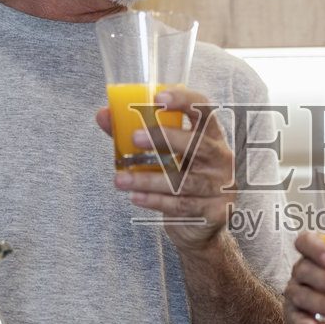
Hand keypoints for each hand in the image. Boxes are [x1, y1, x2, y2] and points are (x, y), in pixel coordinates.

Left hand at [100, 87, 234, 250]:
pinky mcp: (214, 211)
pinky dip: (155, 201)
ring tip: (121, 179)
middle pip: (198, 144)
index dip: (183, 100)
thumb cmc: (182, 179)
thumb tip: (104, 114)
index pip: (203, 110)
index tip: (157, 97)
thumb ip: (136, 134)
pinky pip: (181, 205)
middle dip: (166, 138)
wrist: (201, 225)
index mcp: (211, 135)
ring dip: (148, 179)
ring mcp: (220, 185)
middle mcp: (220, 157)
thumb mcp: (164, 154)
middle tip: (135, 138)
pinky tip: (136, 197)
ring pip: (183, 181)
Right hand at [283, 231, 324, 323]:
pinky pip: (294, 317)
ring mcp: (295, 292)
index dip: (315, 247)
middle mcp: (302, 270)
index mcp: (316, 255)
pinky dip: (303, 323)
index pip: (305, 241)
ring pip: (302, 294)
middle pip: (306, 269)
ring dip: (323, 302)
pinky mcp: (292, 314)